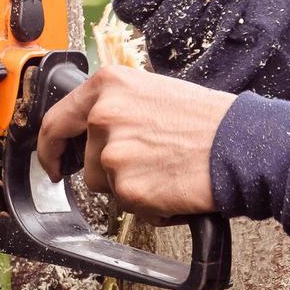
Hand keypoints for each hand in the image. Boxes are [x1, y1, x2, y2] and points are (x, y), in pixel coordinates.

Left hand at [37, 66, 236, 217]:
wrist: (239, 146)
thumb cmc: (206, 120)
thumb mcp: (153, 92)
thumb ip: (115, 107)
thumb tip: (88, 130)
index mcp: (107, 85)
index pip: (56, 121)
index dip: (50, 148)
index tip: (52, 163)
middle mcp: (103, 115)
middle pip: (85, 159)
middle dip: (109, 169)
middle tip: (148, 164)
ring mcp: (113, 152)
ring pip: (105, 184)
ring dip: (130, 185)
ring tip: (166, 169)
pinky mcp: (128, 187)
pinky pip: (127, 204)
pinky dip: (148, 203)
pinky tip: (172, 185)